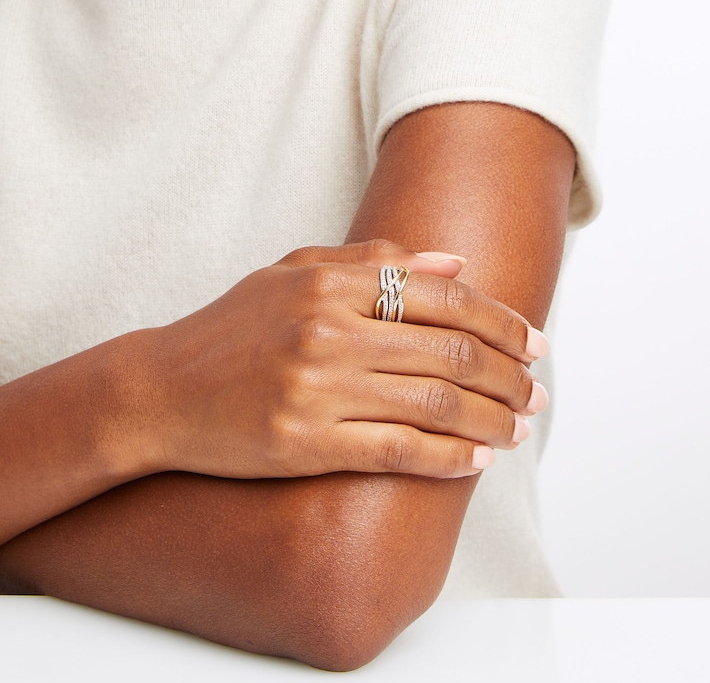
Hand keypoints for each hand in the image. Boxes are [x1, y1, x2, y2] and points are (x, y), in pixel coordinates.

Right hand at [134, 240, 548, 479]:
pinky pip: (396, 451)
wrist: (161, 391)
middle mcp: (327, 332)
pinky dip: (447, 457)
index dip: (500, 322)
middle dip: (508, 375)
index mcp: (329, 283)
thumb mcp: (294, 271)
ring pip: (434, 404)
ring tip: (519, 427)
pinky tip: (476, 461)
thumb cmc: (232, 328)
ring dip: (491, 419)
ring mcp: (316, 390)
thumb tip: (456, 263)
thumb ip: (375, 259)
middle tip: (538, 391)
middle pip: (449, 352)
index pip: (442, 297)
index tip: (534, 344)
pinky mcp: (304, 445)